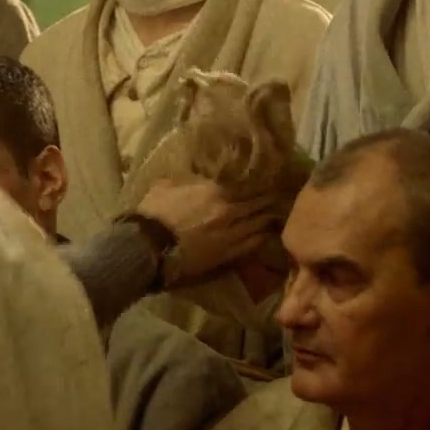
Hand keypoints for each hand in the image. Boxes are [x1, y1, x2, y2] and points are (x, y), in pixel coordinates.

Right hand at [134, 177, 284, 282]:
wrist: (148, 246)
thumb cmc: (153, 213)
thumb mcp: (166, 186)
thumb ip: (185, 180)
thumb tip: (193, 176)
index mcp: (215, 190)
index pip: (248, 183)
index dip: (262, 181)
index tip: (271, 178)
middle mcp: (229, 210)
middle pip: (259, 203)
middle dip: (271, 199)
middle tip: (281, 195)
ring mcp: (231, 233)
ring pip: (259, 223)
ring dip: (270, 218)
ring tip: (278, 214)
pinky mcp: (227, 254)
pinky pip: (251, 244)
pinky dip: (261, 238)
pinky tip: (267, 235)